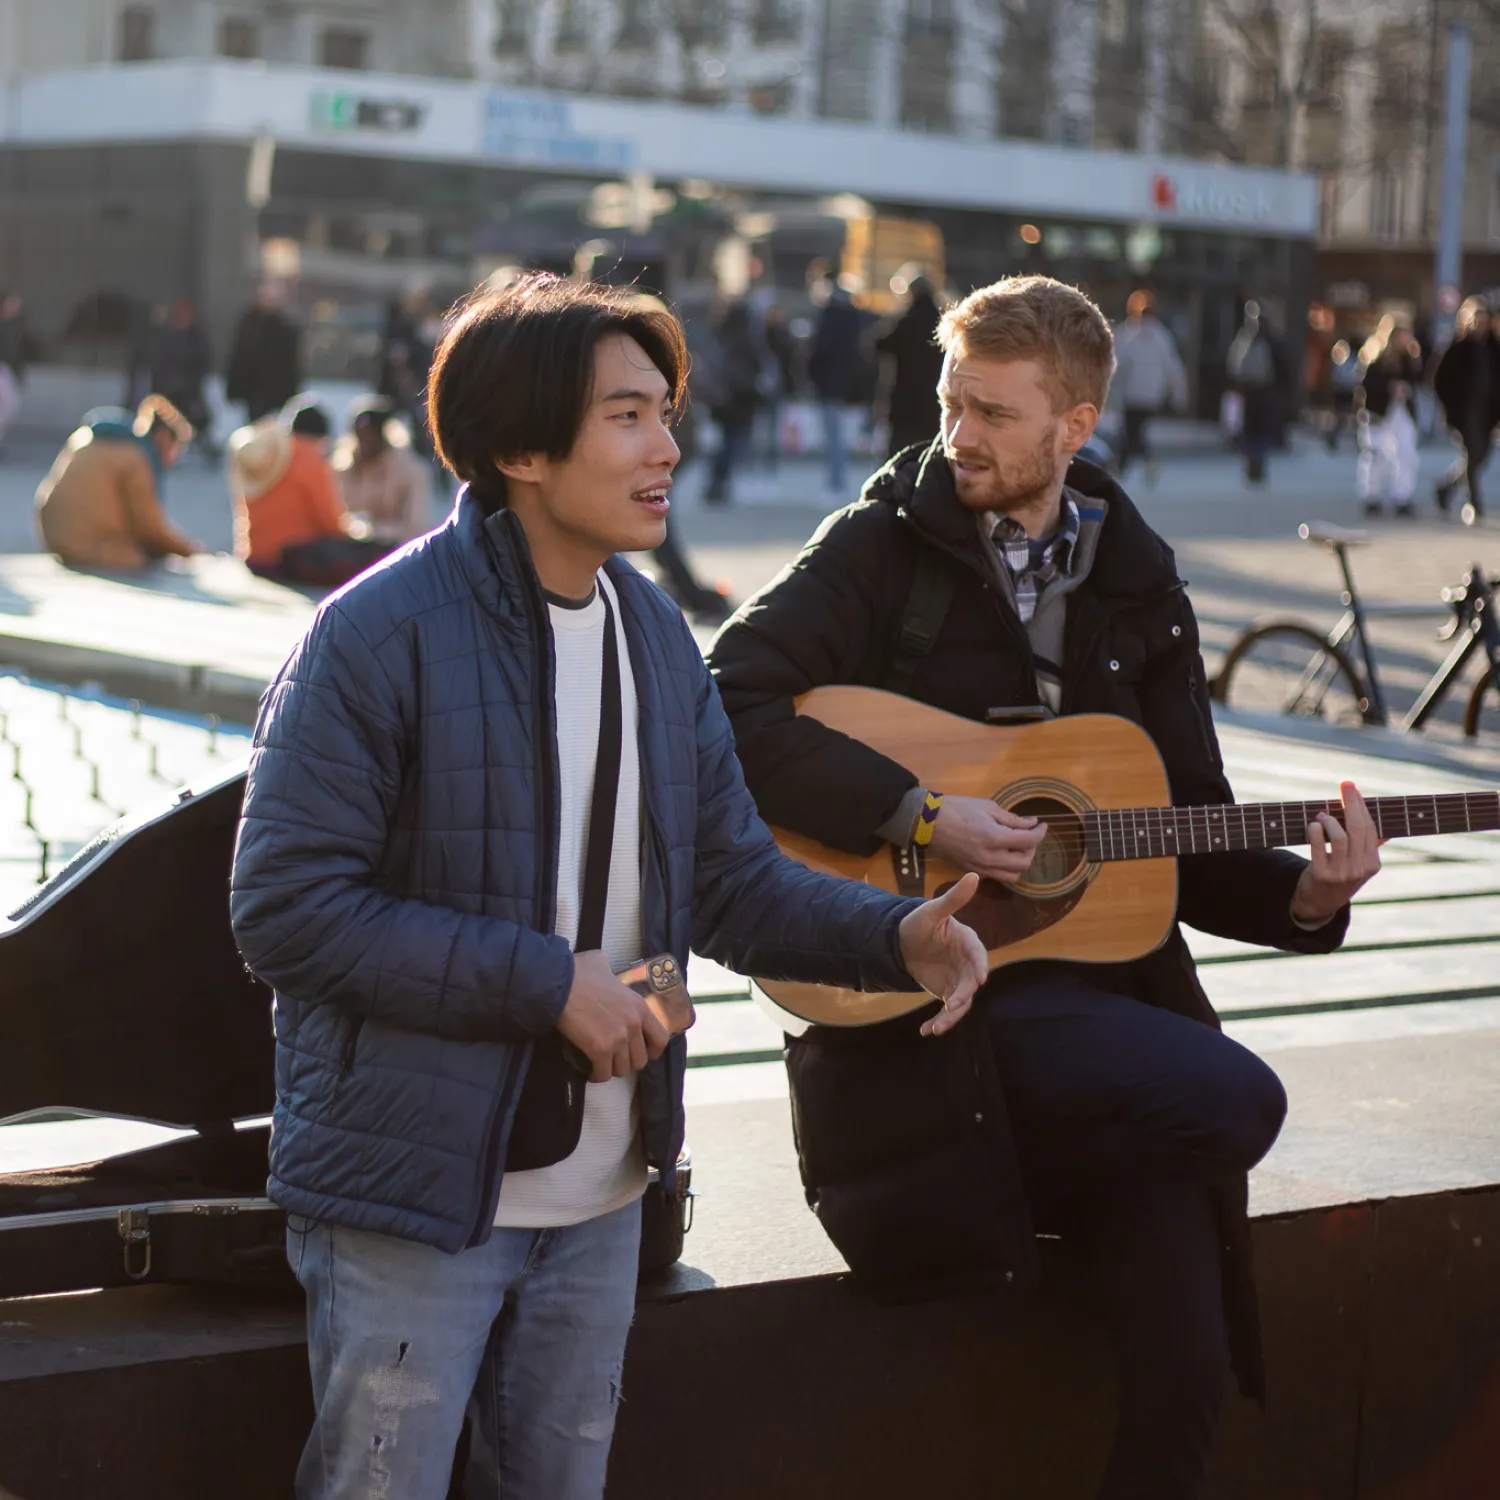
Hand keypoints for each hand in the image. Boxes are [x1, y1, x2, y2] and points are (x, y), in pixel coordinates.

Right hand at [556, 951, 669, 1083]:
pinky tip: (590, 1072)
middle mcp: (634, 1024)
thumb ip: (610, 969)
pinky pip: (603, 1073)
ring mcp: (619, 1038)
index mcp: (639, 1006)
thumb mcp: (602, 963)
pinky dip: (596, 1075)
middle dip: (627, 1061)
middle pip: (640, 1059)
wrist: (559, 984)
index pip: (661, 1038)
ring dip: (611, 1069)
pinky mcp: (601, 1049)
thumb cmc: (579, 972)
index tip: (645, 1053)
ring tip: (601, 1064)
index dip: (653, 1050)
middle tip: (615, 1058)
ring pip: (622, 1070)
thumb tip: (604, 966)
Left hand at [898, 872, 990, 1037]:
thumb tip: (973, 875)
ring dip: (951, 1016)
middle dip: (963, 996)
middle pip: (970, 983)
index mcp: (967, 941)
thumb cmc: (920, 922)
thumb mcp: (932, 911)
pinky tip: (925, 1031)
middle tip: (951, 1007)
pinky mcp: (946, 994)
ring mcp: (958, 981)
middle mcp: (966, 964)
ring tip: (937, 1028)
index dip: (980, 965)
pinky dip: (938, 1022)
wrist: (903, 941)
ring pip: (961, 1002)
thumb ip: (953, 899)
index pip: (977, 954)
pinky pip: (947, 1011)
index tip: (980, 979)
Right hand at [927, 796, 1047, 885]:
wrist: (927, 823)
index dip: (1040, 832)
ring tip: (1017, 847)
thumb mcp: (987, 807)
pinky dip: (1006, 868)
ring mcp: (981, 869)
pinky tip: (1003, 854)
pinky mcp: (973, 872)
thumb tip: (1032, 824)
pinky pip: (998, 876)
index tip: (1042, 825)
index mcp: (995, 838)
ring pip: (1013, 876)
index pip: (1029, 841)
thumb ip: (1012, 819)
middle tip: (1029, 835)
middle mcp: (990, 858)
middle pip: (1024, 862)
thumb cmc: (957, 809)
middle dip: (1032, 848)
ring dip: (1021, 862)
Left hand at [1291, 780, 1382, 924]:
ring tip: (1322, 815)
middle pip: (1358, 829)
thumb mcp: (1358, 866)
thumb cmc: (1338, 877)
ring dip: (1330, 820)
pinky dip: (1316, 831)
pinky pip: (1319, 847)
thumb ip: (1368, 847)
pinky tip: (1313, 825)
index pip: (1370, 829)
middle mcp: (1360, 869)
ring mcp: (1342, 873)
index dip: (1362, 806)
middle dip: (1352, 803)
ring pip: (1340, 837)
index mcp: (1373, 864)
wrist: (1318, 904)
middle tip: (1345, 784)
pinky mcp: (1322, 875)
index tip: (1353, 789)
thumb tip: (1381, 827)